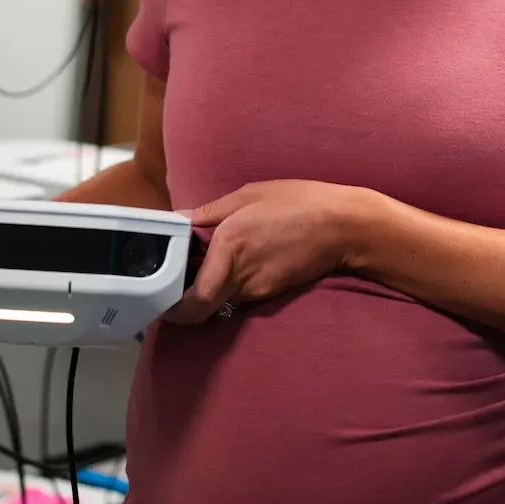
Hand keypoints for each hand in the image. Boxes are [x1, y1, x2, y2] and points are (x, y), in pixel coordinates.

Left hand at [165, 180, 370, 324]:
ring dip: (207, 287)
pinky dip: (230, 283)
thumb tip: (180, 218)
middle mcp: (241, 276)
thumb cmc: (300, 203)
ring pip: (219, 300)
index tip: (158, 294)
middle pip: (200, 309)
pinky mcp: (271, 293)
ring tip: (205, 262)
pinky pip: (239, 294)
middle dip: (182, 301)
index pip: (192, 299)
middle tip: (172, 283)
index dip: (170, 306)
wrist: (345, 227)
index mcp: (229, 246)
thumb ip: (209, 211)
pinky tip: (238, 261)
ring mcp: (258, 289)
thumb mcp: (249, 194)